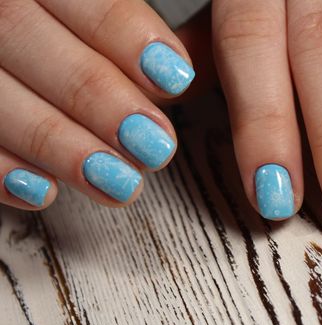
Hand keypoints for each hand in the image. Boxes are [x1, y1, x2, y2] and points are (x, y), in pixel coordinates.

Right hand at [0, 0, 195, 209]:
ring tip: (120, 184)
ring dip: (60, 146)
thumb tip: (185, 70)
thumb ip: (126, 29)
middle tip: (155, 145)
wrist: (9, 33)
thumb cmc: (63, 24)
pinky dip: (0, 169)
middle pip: (24, 38)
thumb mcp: (92, 9)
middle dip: (97, 98)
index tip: (176, 76)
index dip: (124, 34)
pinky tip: (44, 191)